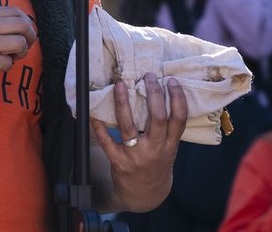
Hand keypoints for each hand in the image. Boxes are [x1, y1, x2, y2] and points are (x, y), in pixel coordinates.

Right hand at [0, 7, 36, 89]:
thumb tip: (9, 28)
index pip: (15, 11)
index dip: (25, 22)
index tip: (23, 31)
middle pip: (23, 25)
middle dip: (30, 37)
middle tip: (24, 45)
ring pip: (19, 44)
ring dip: (20, 53)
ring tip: (11, 57)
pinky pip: (7, 63)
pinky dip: (5, 66)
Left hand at [90, 73, 187, 211]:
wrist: (144, 195)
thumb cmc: (157, 165)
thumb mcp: (169, 150)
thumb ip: (166, 130)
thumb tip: (159, 96)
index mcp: (170, 146)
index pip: (179, 120)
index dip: (177, 99)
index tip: (171, 81)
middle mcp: (155, 150)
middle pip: (158, 118)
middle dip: (154, 94)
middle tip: (148, 76)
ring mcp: (136, 156)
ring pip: (129, 125)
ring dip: (123, 103)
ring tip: (120, 85)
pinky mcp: (118, 161)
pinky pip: (106, 140)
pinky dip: (98, 125)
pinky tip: (93, 112)